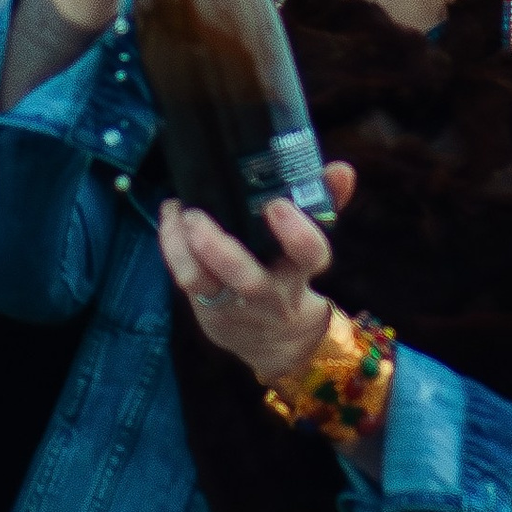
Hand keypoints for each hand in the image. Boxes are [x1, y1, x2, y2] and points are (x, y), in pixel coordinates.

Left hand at [157, 168, 357, 383]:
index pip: (309, 256)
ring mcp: (234, 304)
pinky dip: (172, 248)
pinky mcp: (208, 308)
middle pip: (247, 280)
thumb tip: (342, 170)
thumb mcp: (312, 245)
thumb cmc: (292, 276)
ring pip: (204, 283)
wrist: (277, 341)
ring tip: (177, 212)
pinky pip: (187, 282)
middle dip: (219, 249)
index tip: (277, 205)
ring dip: (183, 248)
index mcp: (301, 271)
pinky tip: (169, 219)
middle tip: (197, 214)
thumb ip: (324, 203)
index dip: (296, 235)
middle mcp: (269, 292)